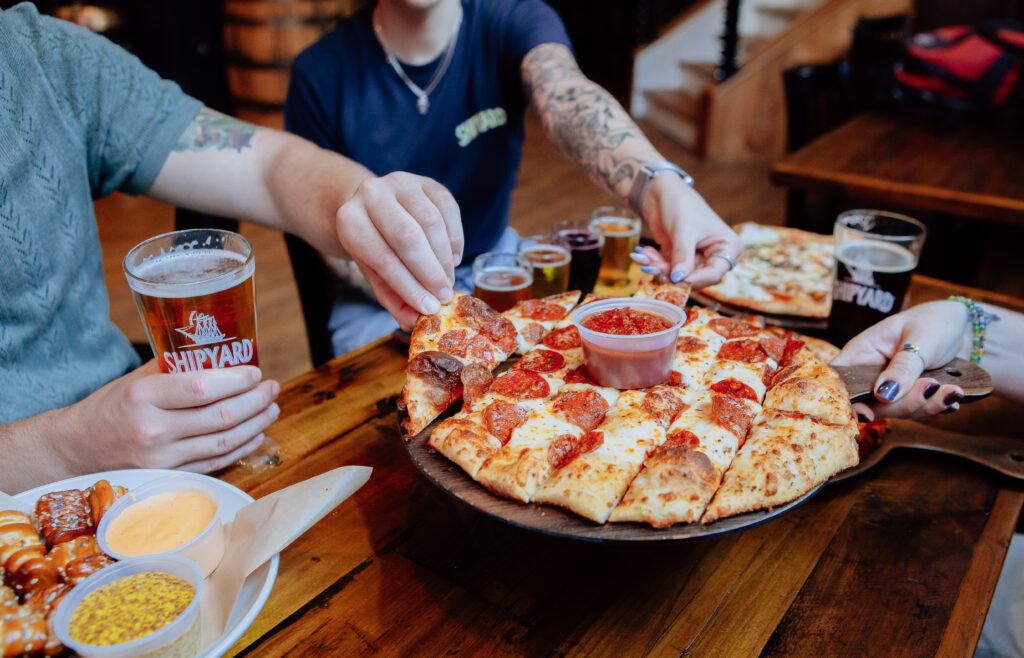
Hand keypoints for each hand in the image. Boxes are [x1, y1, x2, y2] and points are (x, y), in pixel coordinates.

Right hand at [55, 360, 280, 472]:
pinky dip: (240, 448)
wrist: (76, 451)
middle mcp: (153, 430)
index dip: (236, 381)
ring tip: (271, 408)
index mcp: (143, 397)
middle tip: (272, 388)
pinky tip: (256, 435)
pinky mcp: (168, 477)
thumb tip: (222, 357)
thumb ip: (176, 369)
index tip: (255, 372)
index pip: (202, 387)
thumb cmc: (111, 408)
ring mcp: (162, 459)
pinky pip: (214, 462)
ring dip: (255, 424)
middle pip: (220, 416)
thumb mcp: (136, 380)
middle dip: (255, 401)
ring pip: (223, 442)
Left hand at [336, 172, 462, 328]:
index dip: (408, 286)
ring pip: (432, 222)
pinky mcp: (426, 181)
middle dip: (430, 272)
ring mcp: (400, 182)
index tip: (429, 308)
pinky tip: (452, 259)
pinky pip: (449, 210)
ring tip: (447, 281)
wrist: (371, 207)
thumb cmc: (374, 246)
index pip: (383, 258)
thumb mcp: (374, 274)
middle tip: (444, 296)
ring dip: (444, 258)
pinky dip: (455, 239)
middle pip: (408, 236)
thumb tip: (414, 322)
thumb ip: (393, 298)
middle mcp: (371, 194)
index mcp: (349, 220)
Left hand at [636, 175, 741, 287]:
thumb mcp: (683, 230)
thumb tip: (678, 279)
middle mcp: (714, 255)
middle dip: (672, 274)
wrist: (661, 192)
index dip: (695, 279)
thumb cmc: (680, 204)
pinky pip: (667, 269)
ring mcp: (696, 257)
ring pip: (678, 276)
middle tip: (652, 266)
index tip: (676, 280)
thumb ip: (682, 256)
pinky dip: (654, 264)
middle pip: (695, 278)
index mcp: (728, 246)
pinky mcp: (679, 258)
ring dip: (659, 268)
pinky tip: (643, 253)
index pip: (714, 273)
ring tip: (644, 256)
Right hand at [831, 301, 968, 419]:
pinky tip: (952, 395)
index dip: (846, 400)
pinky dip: (936, 407)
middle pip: (871, 405)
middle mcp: (870, 374)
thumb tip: (883, 395)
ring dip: (927, 405)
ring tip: (952, 390)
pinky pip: (916, 412)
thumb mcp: (919, 340)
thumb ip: (902, 368)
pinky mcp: (908, 397)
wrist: (962, 327)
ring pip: (896, 412)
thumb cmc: (935, 321)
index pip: (840, 381)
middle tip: (933, 386)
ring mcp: (890, 389)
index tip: (868, 414)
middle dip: (904, 403)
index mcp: (862, 353)